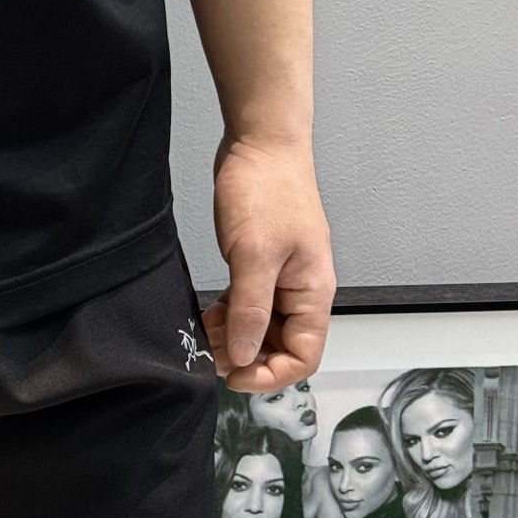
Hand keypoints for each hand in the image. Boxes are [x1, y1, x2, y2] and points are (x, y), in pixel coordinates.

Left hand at [202, 132, 334, 392]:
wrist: (260, 141)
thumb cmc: (266, 188)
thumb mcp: (254, 254)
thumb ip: (252, 308)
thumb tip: (246, 356)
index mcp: (312, 292)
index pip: (304, 356)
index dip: (270, 374)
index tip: (234, 375)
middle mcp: (301, 288)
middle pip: (282, 345)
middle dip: (249, 358)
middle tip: (211, 357)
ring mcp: (281, 274)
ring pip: (262, 325)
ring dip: (236, 338)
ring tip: (205, 338)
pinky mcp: (260, 260)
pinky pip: (249, 302)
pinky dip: (230, 315)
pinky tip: (208, 317)